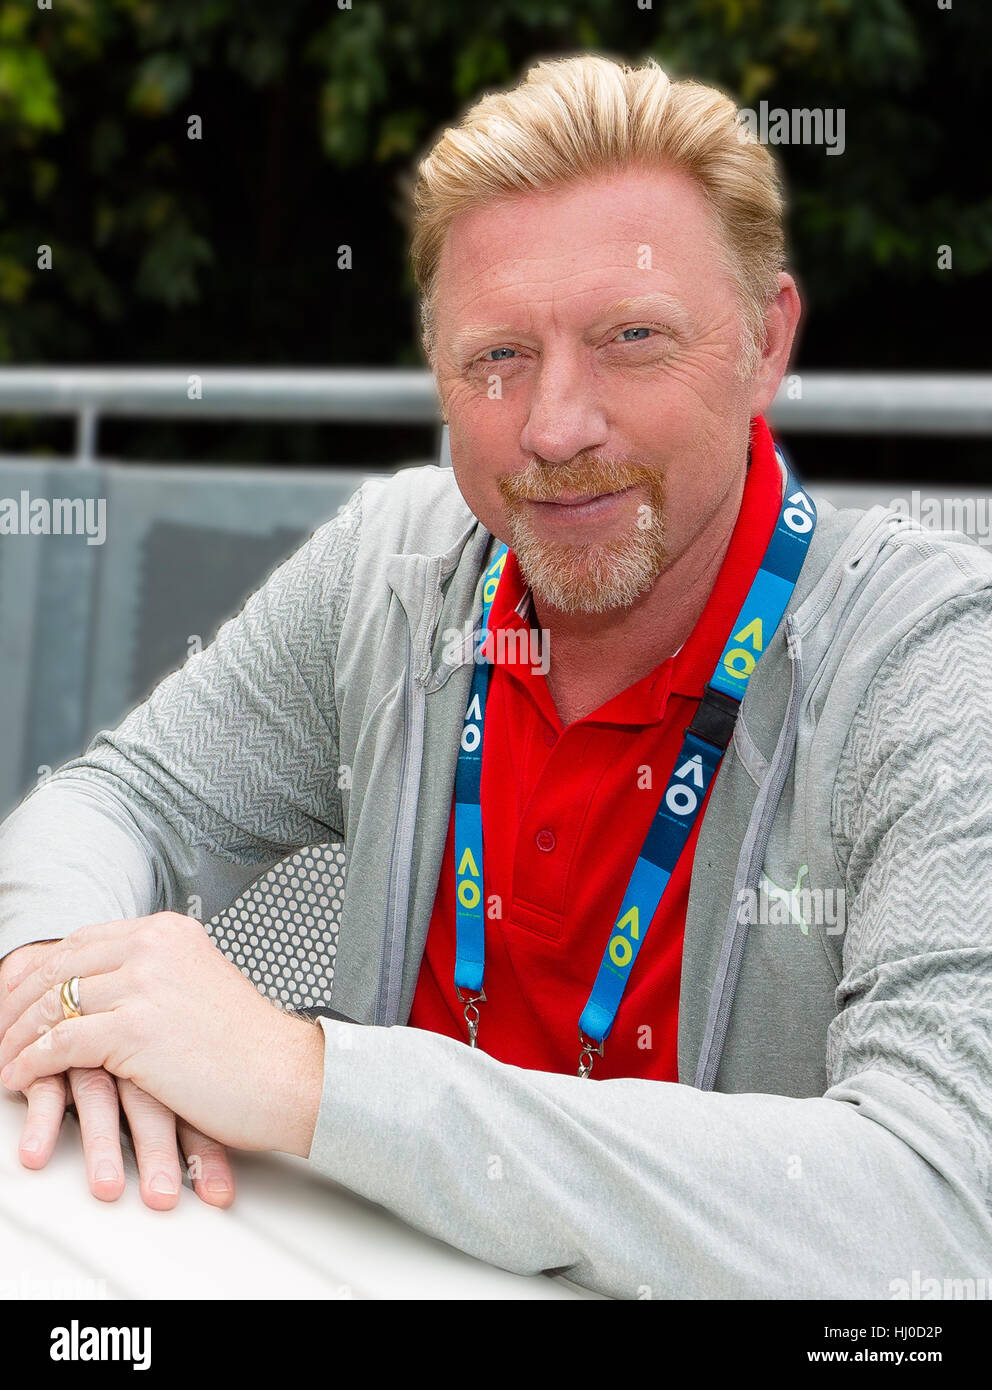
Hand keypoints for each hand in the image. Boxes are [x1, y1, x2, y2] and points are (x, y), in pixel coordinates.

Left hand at [0, 939, 235, 1208]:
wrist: (288, 1076)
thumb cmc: (248, 1045)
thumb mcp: (197, 985)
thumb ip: (152, 976)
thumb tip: (104, 989)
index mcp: (166, 930)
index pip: (79, 941)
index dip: (36, 972)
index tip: (12, 999)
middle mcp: (153, 945)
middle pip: (57, 966)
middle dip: (14, 1003)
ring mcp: (144, 983)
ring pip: (52, 1003)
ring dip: (15, 1037)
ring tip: (1, 1060)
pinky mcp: (136, 1029)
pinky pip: (61, 1043)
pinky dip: (31, 1063)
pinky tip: (19, 1079)